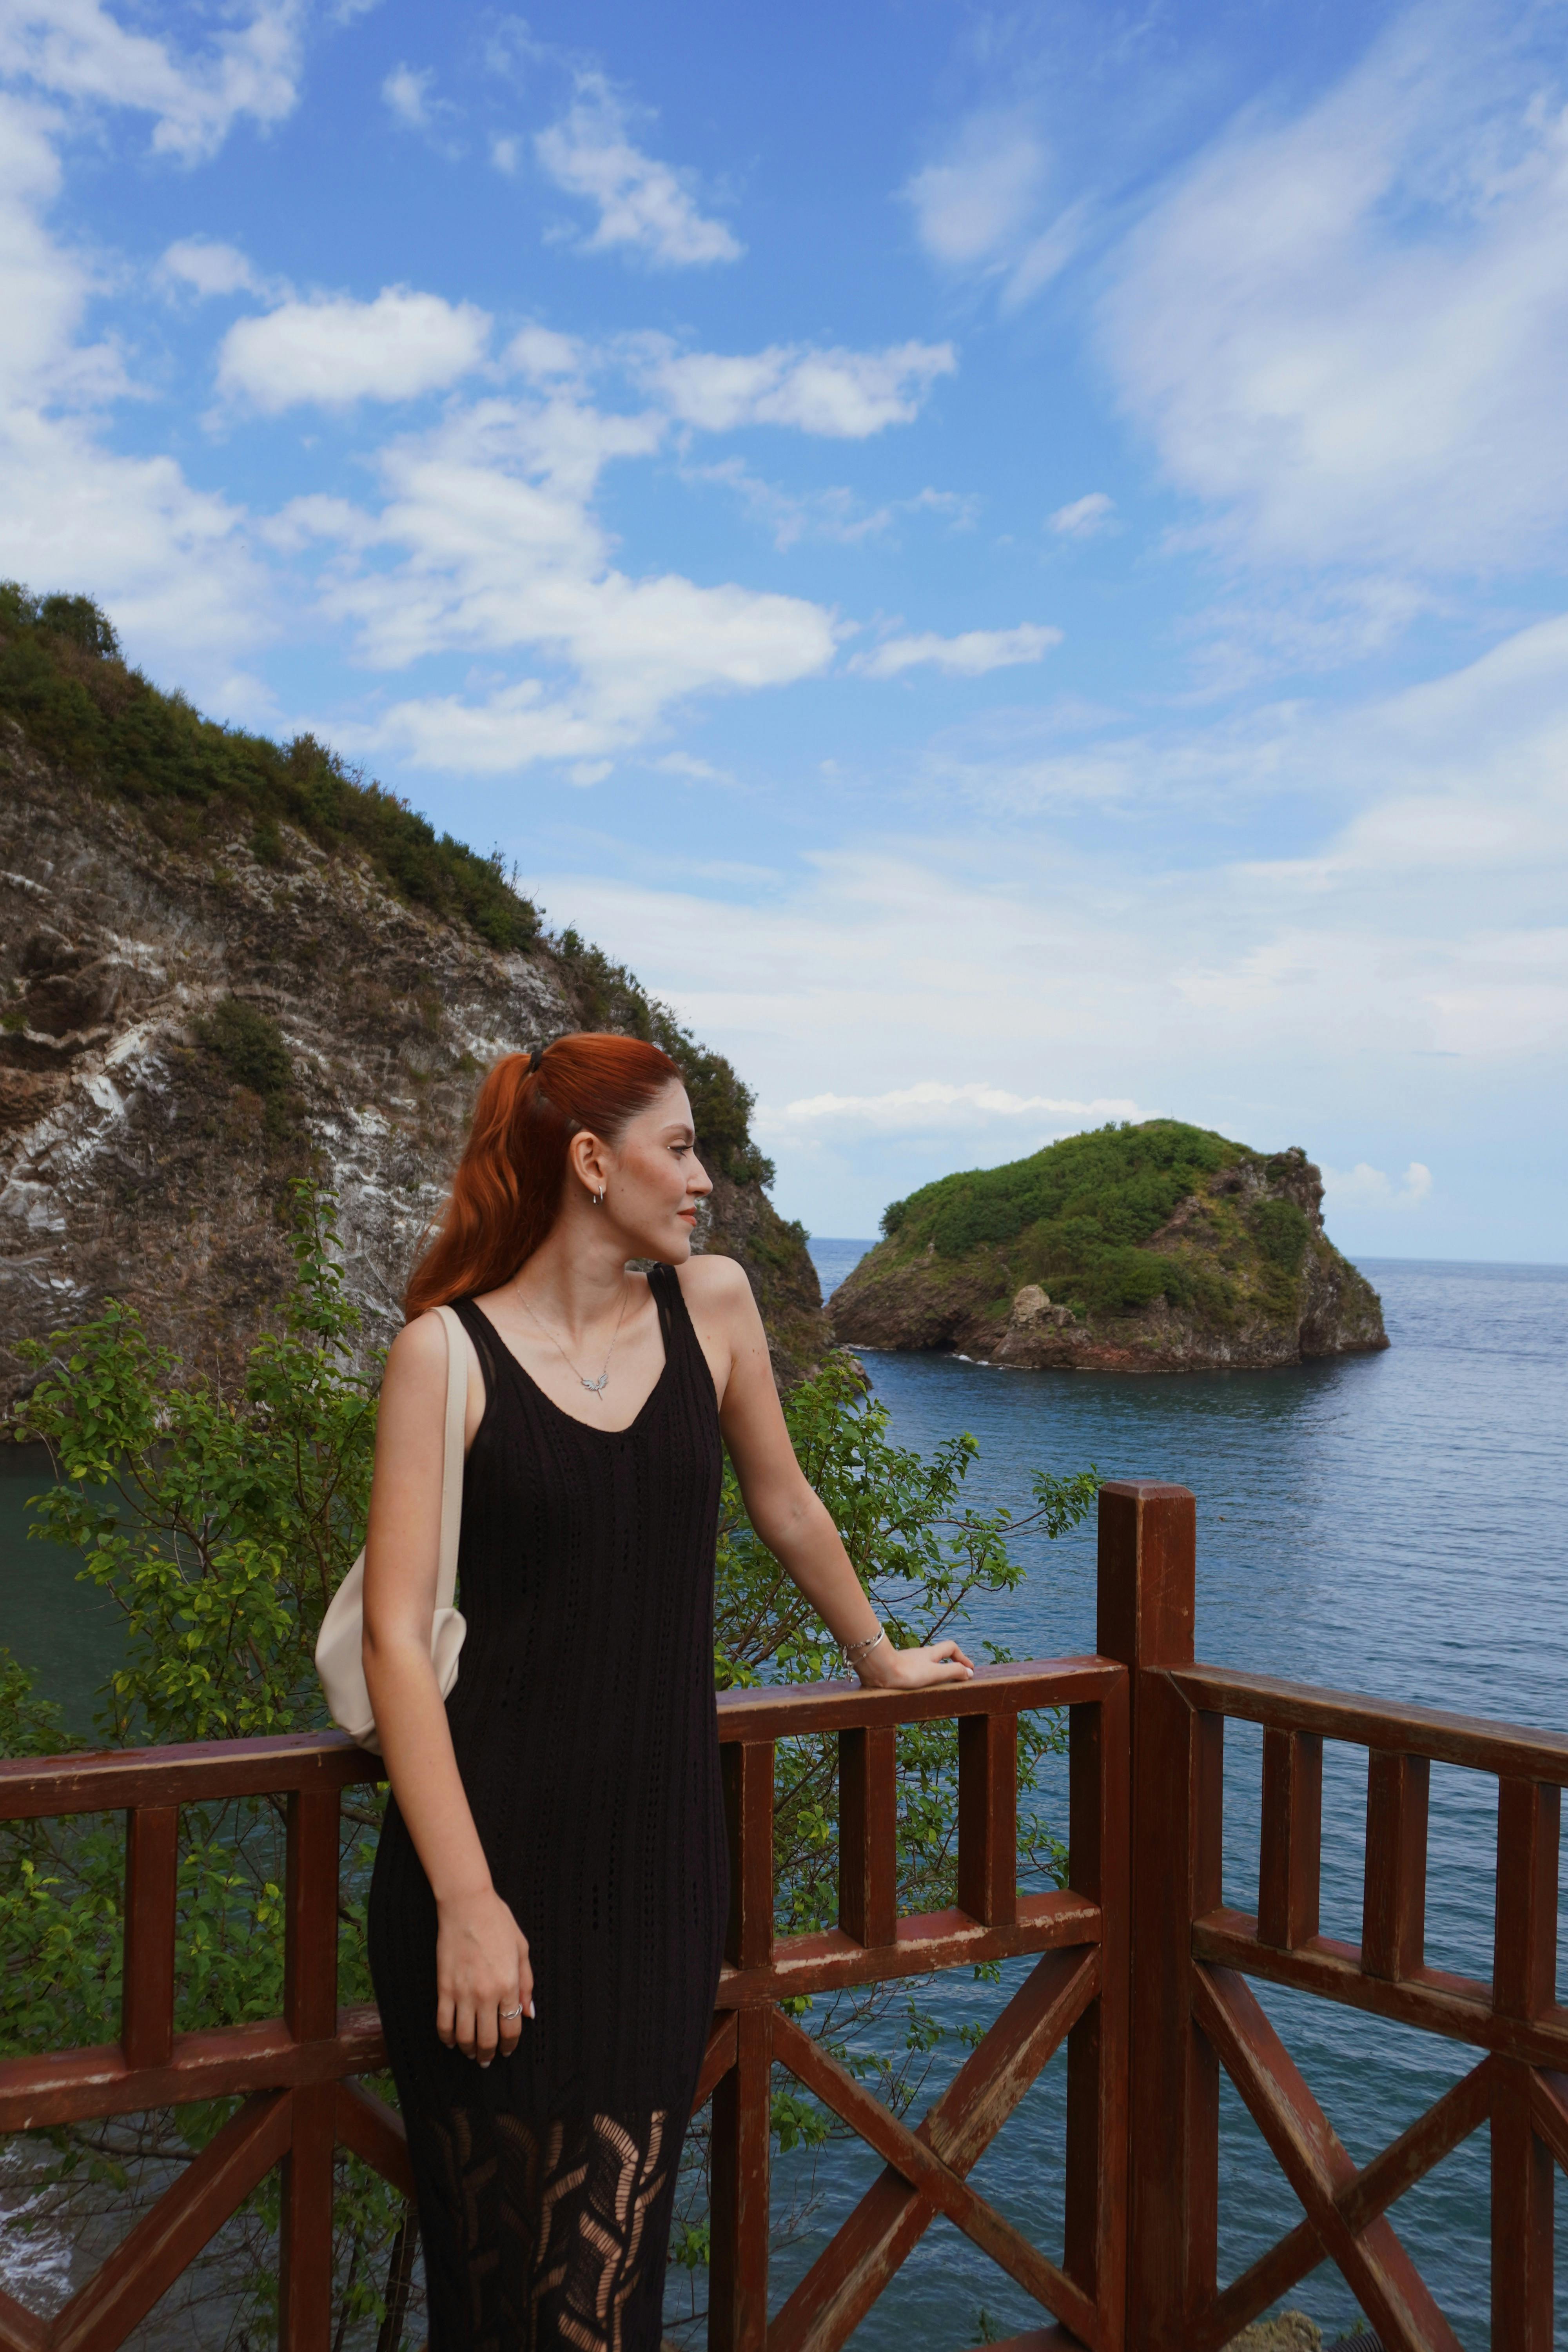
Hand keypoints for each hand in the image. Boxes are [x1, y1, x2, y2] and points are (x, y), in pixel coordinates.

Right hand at [435, 1887, 534, 2065]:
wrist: (467, 1905)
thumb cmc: (498, 1923)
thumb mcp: (522, 1950)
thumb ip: (526, 1984)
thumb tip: (529, 2013)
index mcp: (509, 1985)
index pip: (511, 2029)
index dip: (509, 2046)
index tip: (507, 2052)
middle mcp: (486, 1994)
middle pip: (487, 2039)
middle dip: (488, 2054)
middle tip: (488, 2059)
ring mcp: (463, 1993)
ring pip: (464, 2036)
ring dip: (468, 2050)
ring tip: (471, 2053)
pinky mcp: (443, 1988)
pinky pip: (443, 2022)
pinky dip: (446, 2037)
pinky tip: (451, 2041)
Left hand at [856, 1636, 973, 1689]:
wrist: (878, 1670)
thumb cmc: (907, 1671)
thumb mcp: (935, 1673)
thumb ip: (952, 1672)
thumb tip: (969, 1673)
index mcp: (931, 1653)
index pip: (951, 1647)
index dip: (962, 1657)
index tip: (970, 1670)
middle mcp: (920, 1655)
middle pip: (939, 1655)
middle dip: (950, 1664)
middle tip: (957, 1678)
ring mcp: (908, 1661)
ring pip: (926, 1663)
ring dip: (936, 1672)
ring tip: (941, 1687)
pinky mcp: (897, 1669)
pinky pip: (915, 1671)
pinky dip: (923, 1677)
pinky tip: (920, 1688)